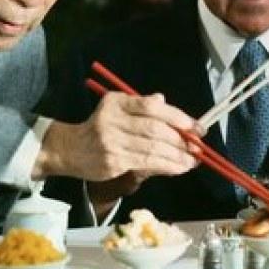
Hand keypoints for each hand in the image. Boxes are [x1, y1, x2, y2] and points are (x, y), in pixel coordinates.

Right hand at [35, 93, 201, 180]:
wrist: (71, 149)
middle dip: (180, 139)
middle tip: (197, 147)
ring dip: (177, 156)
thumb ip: (142, 106)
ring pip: (152, 149)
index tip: (196, 127)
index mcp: (117, 103)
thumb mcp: (118, 109)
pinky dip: (166, 166)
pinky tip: (178, 168)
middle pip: (155, 129)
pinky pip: (145, 163)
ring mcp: (112, 142)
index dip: (178, 117)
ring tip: (192, 161)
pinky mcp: (113, 161)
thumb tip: (165, 101)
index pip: (152, 107)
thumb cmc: (101, 127)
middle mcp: (113, 120)